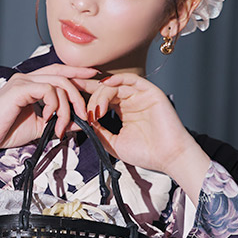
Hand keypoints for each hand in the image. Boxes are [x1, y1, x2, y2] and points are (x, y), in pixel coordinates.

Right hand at [0, 64, 97, 156]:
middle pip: (63, 75)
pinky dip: (54, 106)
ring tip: (63, 125)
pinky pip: (48, 90)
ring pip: (58, 83)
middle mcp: (26, 78)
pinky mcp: (19, 88)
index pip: (59, 73)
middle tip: (86, 112)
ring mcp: (22, 81)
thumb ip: (57, 122)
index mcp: (29, 84)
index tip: (95, 80)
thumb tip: (79, 123)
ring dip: (67, 106)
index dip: (78, 74)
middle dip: (80, 91)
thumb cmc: (4, 133)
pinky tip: (49, 119)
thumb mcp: (38, 128)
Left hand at [83, 72, 210, 199]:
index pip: (101, 98)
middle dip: (90, 96)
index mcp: (123, 111)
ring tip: (96, 110)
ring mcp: (140, 96)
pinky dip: (117, 80)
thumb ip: (99, 130)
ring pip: (114, 85)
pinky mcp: (150, 92)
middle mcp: (130, 101)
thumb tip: (83, 120)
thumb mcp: (113, 143)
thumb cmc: (144, 153)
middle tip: (84, 111)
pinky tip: (105, 87)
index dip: (86, 96)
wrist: (167, 157)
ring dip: (101, 95)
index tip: (70, 97)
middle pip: (104, 90)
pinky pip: (131, 79)